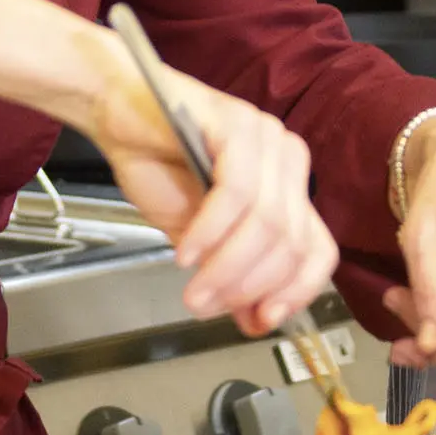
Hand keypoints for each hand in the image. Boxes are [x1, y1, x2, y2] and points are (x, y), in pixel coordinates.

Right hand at [82, 46, 336, 334]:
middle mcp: (288, 159)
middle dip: (248, 287)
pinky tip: (185, 251)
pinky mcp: (236, 123)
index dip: (296, 292)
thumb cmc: (156, 165)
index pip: (319, 249)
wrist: (116, 111)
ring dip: (227, 267)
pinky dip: (210, 231)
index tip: (262, 321)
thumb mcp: (199, 239)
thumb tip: (255, 322)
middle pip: (292, 242)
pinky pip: (237, 192)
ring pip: (268, 221)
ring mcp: (266, 137)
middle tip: (204, 307)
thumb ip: (229, 275)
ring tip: (193, 290)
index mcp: (290, 187)